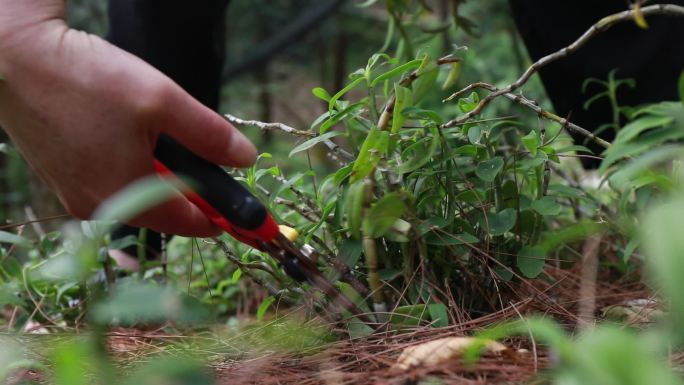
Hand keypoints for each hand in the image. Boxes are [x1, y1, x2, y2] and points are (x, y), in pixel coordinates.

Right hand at [0, 0, 256, 235]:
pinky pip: (109, 185)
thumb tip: (245, 158)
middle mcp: (98, 205)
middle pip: (161, 213)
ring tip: (171, 150)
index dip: (219, 218)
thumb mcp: (163, 101)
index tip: (242, 216)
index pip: (187, 223)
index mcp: (127, 195)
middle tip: (213, 175)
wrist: (15, 59)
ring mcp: (75, 193)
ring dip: (161, 182)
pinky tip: (134, 143)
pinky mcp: (60, 177)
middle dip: (191, 198)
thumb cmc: (88, 79)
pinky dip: (132, 172)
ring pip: (135, 198)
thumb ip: (209, 134)